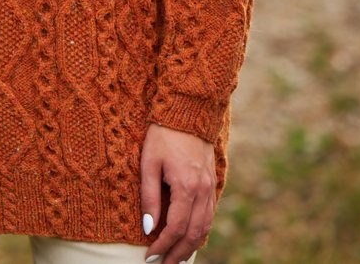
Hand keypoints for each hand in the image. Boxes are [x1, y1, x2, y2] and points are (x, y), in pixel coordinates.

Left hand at [141, 122, 215, 263]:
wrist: (187, 111)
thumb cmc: (162, 135)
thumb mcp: (149, 163)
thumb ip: (149, 196)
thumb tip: (147, 228)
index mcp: (185, 186)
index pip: (174, 228)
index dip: (162, 246)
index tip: (149, 257)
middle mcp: (202, 190)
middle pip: (192, 233)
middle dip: (177, 254)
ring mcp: (210, 186)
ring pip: (205, 227)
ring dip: (191, 247)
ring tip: (176, 259)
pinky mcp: (212, 182)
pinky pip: (210, 214)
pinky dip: (201, 231)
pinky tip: (190, 238)